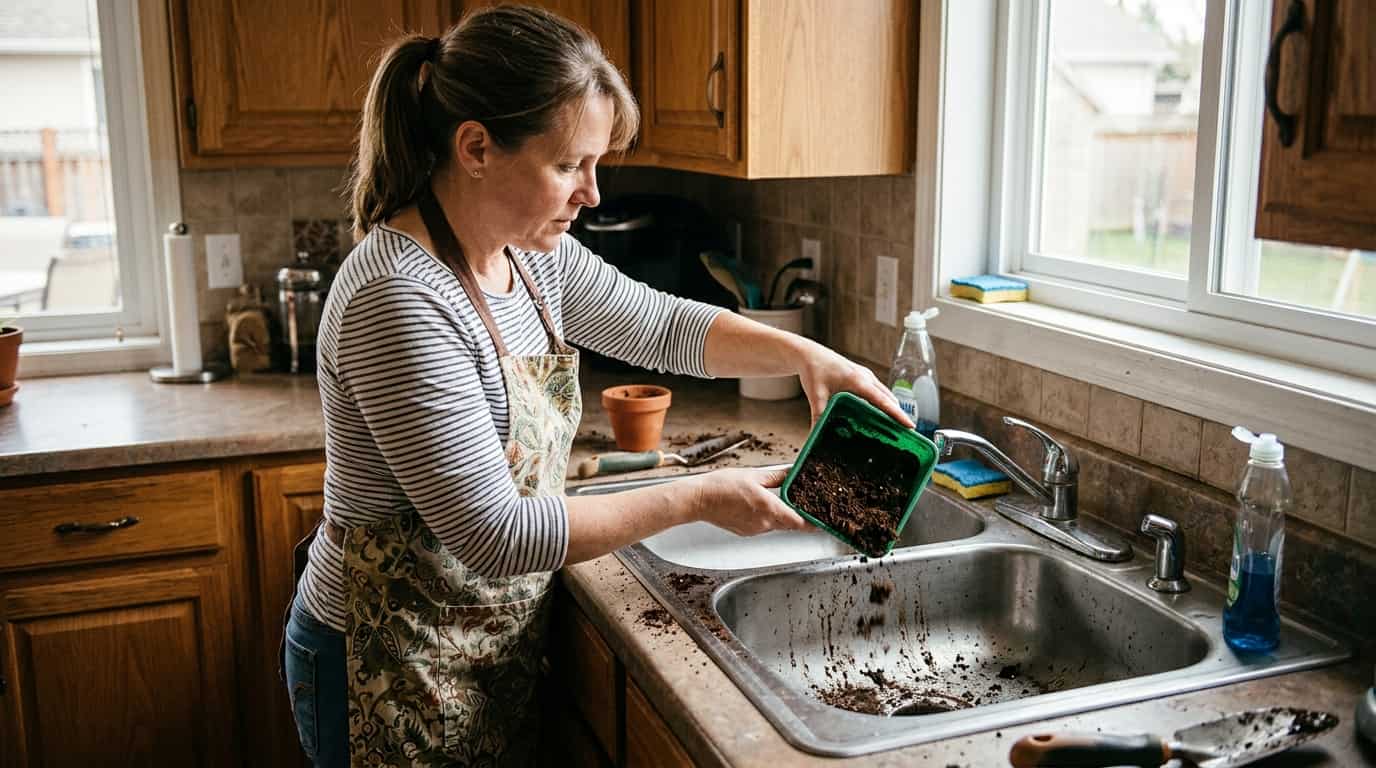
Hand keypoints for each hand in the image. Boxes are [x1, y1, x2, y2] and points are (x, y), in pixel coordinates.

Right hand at [687, 468, 811, 535]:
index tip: (822, 520)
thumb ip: (778, 476)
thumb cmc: (721, 487)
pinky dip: (764, 517)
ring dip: (778, 514)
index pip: (800, 523)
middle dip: (796, 514)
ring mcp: (754, 530)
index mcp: (769, 508)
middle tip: (800, 502)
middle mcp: (764, 523)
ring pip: (775, 524)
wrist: (698, 500)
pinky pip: (762, 526)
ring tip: (769, 498)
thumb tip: (792, 473)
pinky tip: (754, 504)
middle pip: (789, 524)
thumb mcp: (754, 475)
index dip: (813, 523)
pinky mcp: (746, 532)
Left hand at [794, 340, 914, 427]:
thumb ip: (818, 416)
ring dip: (892, 409)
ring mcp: (866, 376)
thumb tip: (815, 436)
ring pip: (885, 394)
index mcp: (858, 381)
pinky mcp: (862, 377)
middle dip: (898, 415)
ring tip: (897, 428)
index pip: (883, 401)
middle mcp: (866, 377)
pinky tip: (880, 414)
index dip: (897, 414)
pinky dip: (884, 403)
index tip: (910, 426)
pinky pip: (878, 391)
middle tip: (906, 434)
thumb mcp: (816, 396)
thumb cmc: (814, 370)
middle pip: (889, 399)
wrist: (809, 354)